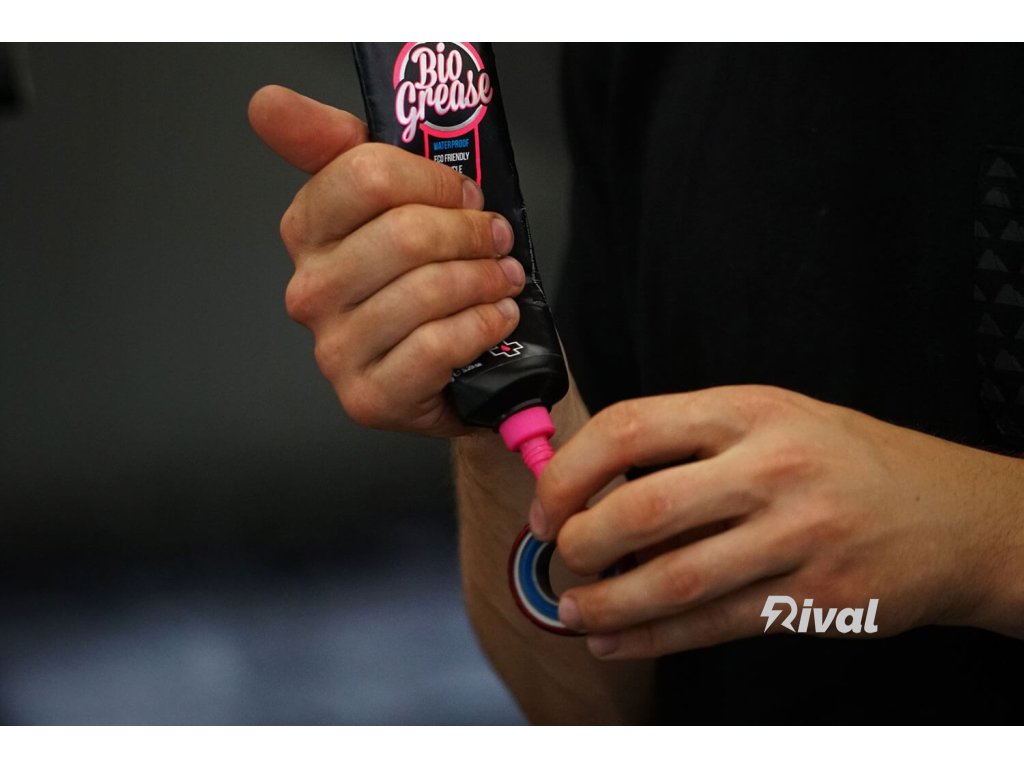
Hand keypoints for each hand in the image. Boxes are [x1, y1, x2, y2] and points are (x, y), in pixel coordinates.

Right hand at [248, 85, 524, 435]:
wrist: (463, 371)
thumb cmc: (433, 284)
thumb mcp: (396, 206)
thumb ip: (341, 148)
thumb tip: (269, 105)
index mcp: (308, 231)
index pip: (364, 173)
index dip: (433, 179)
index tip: (462, 191)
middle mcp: (310, 290)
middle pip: (405, 233)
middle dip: (470, 232)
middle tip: (495, 239)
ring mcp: (334, 348)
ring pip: (426, 289)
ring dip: (484, 279)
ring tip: (501, 279)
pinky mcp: (368, 396)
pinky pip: (436, 344)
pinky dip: (481, 325)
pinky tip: (494, 317)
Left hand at [532, 385, 1023, 657]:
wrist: (956, 515)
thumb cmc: (847, 461)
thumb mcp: (774, 420)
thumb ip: (692, 442)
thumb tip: (596, 487)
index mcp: (749, 411)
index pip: (631, 427)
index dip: (571, 471)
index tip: (546, 504)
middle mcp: (772, 468)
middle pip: (644, 507)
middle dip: (580, 541)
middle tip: (558, 558)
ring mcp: (798, 535)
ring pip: (674, 577)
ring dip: (607, 603)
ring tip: (573, 611)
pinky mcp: (817, 599)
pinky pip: (714, 623)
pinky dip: (652, 637)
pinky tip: (617, 640)